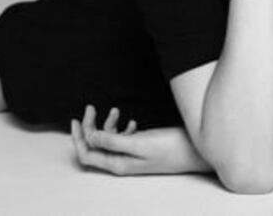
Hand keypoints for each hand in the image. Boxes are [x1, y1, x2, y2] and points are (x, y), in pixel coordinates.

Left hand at [71, 105, 210, 175]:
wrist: (195, 150)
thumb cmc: (170, 147)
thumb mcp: (139, 143)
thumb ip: (112, 142)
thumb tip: (89, 137)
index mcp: (118, 163)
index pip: (87, 154)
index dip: (78, 138)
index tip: (76, 119)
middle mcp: (122, 161)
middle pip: (96, 146)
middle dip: (90, 127)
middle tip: (91, 107)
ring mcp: (132, 155)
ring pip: (109, 140)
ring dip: (107, 125)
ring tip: (115, 110)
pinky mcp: (141, 148)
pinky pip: (124, 139)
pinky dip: (122, 128)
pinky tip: (130, 120)